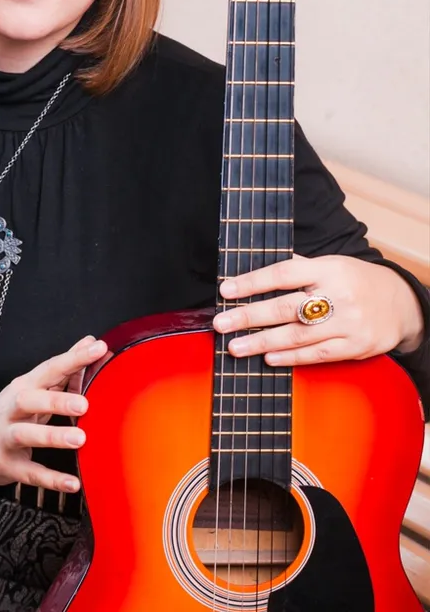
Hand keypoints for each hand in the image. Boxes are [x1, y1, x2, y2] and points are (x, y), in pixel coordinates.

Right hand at [0, 334, 107, 492]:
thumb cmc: (15, 412)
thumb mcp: (35, 387)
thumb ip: (64, 367)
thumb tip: (90, 341)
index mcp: (25, 386)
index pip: (50, 368)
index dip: (74, 358)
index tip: (98, 348)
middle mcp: (12, 408)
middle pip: (30, 399)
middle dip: (56, 401)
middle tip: (84, 404)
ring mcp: (6, 436)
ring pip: (27, 435)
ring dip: (52, 437)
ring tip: (79, 439)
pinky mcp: (6, 465)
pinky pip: (29, 473)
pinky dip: (50, 479)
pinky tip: (72, 484)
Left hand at [212, 254, 424, 365]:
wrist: (400, 304)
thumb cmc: (355, 280)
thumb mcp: (331, 264)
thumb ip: (298, 268)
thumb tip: (255, 271)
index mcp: (328, 269)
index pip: (283, 273)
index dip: (252, 282)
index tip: (225, 290)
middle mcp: (337, 295)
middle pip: (286, 307)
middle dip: (249, 317)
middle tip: (221, 323)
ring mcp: (347, 323)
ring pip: (298, 335)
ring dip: (262, 342)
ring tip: (235, 346)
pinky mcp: (354, 347)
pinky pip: (316, 354)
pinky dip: (290, 357)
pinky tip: (268, 357)